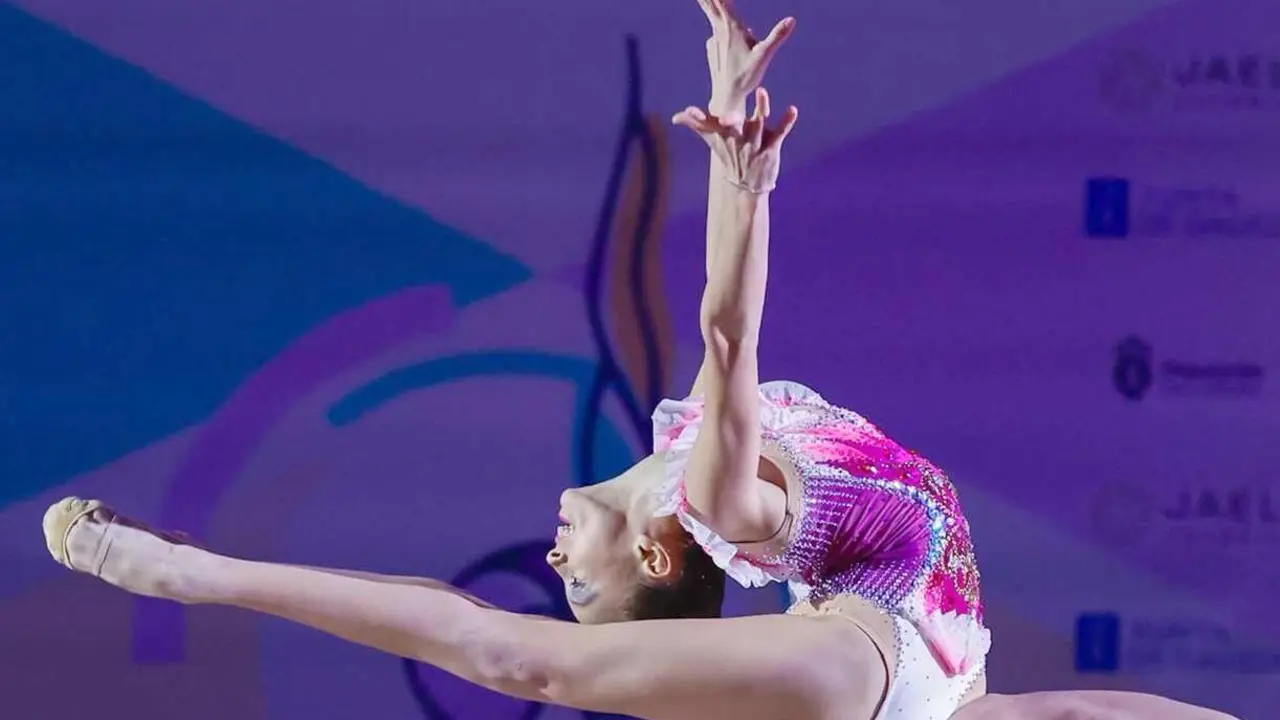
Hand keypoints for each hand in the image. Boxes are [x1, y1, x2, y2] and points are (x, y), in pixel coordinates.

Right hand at [673, 87, 798, 193]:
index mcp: (723, 136)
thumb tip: (675, 117)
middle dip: (730, 120)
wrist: (747, 186)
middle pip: (733, 126)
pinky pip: (780, 131)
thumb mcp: (712, 141)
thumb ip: (696, 124)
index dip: (698, 119)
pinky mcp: (772, 147)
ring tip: (761, 91)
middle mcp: (738, 139)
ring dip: (760, 107)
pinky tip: (792, 109)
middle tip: (726, 113)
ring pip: (758, 124)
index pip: (709, 125)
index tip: (689, 111)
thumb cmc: (729, 156)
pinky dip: (786, 121)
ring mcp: (756, 144)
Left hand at [695, 0, 794, 121]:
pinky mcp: (712, 48)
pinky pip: (717, 31)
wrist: (727, 95)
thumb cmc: (746, 76)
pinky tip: (722, 30)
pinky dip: (718, 24)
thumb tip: (792, 20)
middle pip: (711, 5)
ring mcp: (714, 39)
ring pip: (713, 16)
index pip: (722, 1)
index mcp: (731, 28)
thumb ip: (777, 36)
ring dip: (709, 4)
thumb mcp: (764, 55)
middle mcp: (719, 31)